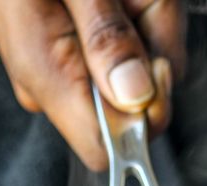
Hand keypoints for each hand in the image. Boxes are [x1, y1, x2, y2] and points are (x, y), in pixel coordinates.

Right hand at [0, 0, 185, 170]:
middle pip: (129, 118)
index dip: (140, 123)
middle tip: (140, 9)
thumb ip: (106, 37)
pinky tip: (126, 4)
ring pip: (139, 88)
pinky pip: (129, 66)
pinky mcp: (77, 66)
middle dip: (153, 68)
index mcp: (48, 76)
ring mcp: (66, 79)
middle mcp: (56, 89)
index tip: (158, 71)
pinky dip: (143, 32)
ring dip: (151, 41)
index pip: (103, 149)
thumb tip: (135, 96)